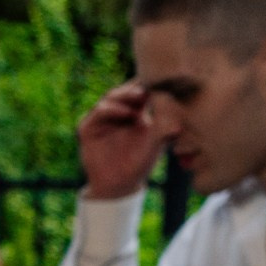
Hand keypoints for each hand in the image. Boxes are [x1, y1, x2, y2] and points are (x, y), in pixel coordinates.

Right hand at [77, 80, 163, 200]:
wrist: (118, 186)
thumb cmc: (140, 164)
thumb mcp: (156, 142)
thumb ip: (164, 124)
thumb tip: (177, 110)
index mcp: (135, 111)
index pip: (141, 90)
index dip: (149, 83)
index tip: (162, 79)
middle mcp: (116, 112)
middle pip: (125, 90)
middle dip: (136, 87)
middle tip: (149, 85)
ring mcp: (101, 119)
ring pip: (111, 97)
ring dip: (125, 95)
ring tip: (139, 97)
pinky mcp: (88, 128)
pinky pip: (98, 112)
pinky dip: (111, 109)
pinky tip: (126, 113)